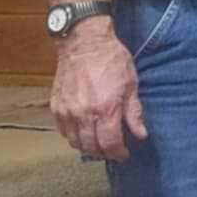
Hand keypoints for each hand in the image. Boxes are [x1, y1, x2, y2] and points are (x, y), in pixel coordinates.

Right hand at [50, 22, 146, 160]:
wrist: (84, 43)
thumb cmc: (111, 60)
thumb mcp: (131, 84)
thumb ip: (134, 113)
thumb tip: (140, 135)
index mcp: (105, 109)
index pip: (110, 143)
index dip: (118, 153)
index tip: (124, 154)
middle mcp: (83, 113)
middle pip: (91, 147)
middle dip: (104, 153)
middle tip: (113, 150)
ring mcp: (67, 111)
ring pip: (74, 142)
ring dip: (87, 147)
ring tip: (99, 144)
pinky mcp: (56, 106)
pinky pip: (63, 131)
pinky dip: (73, 136)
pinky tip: (83, 132)